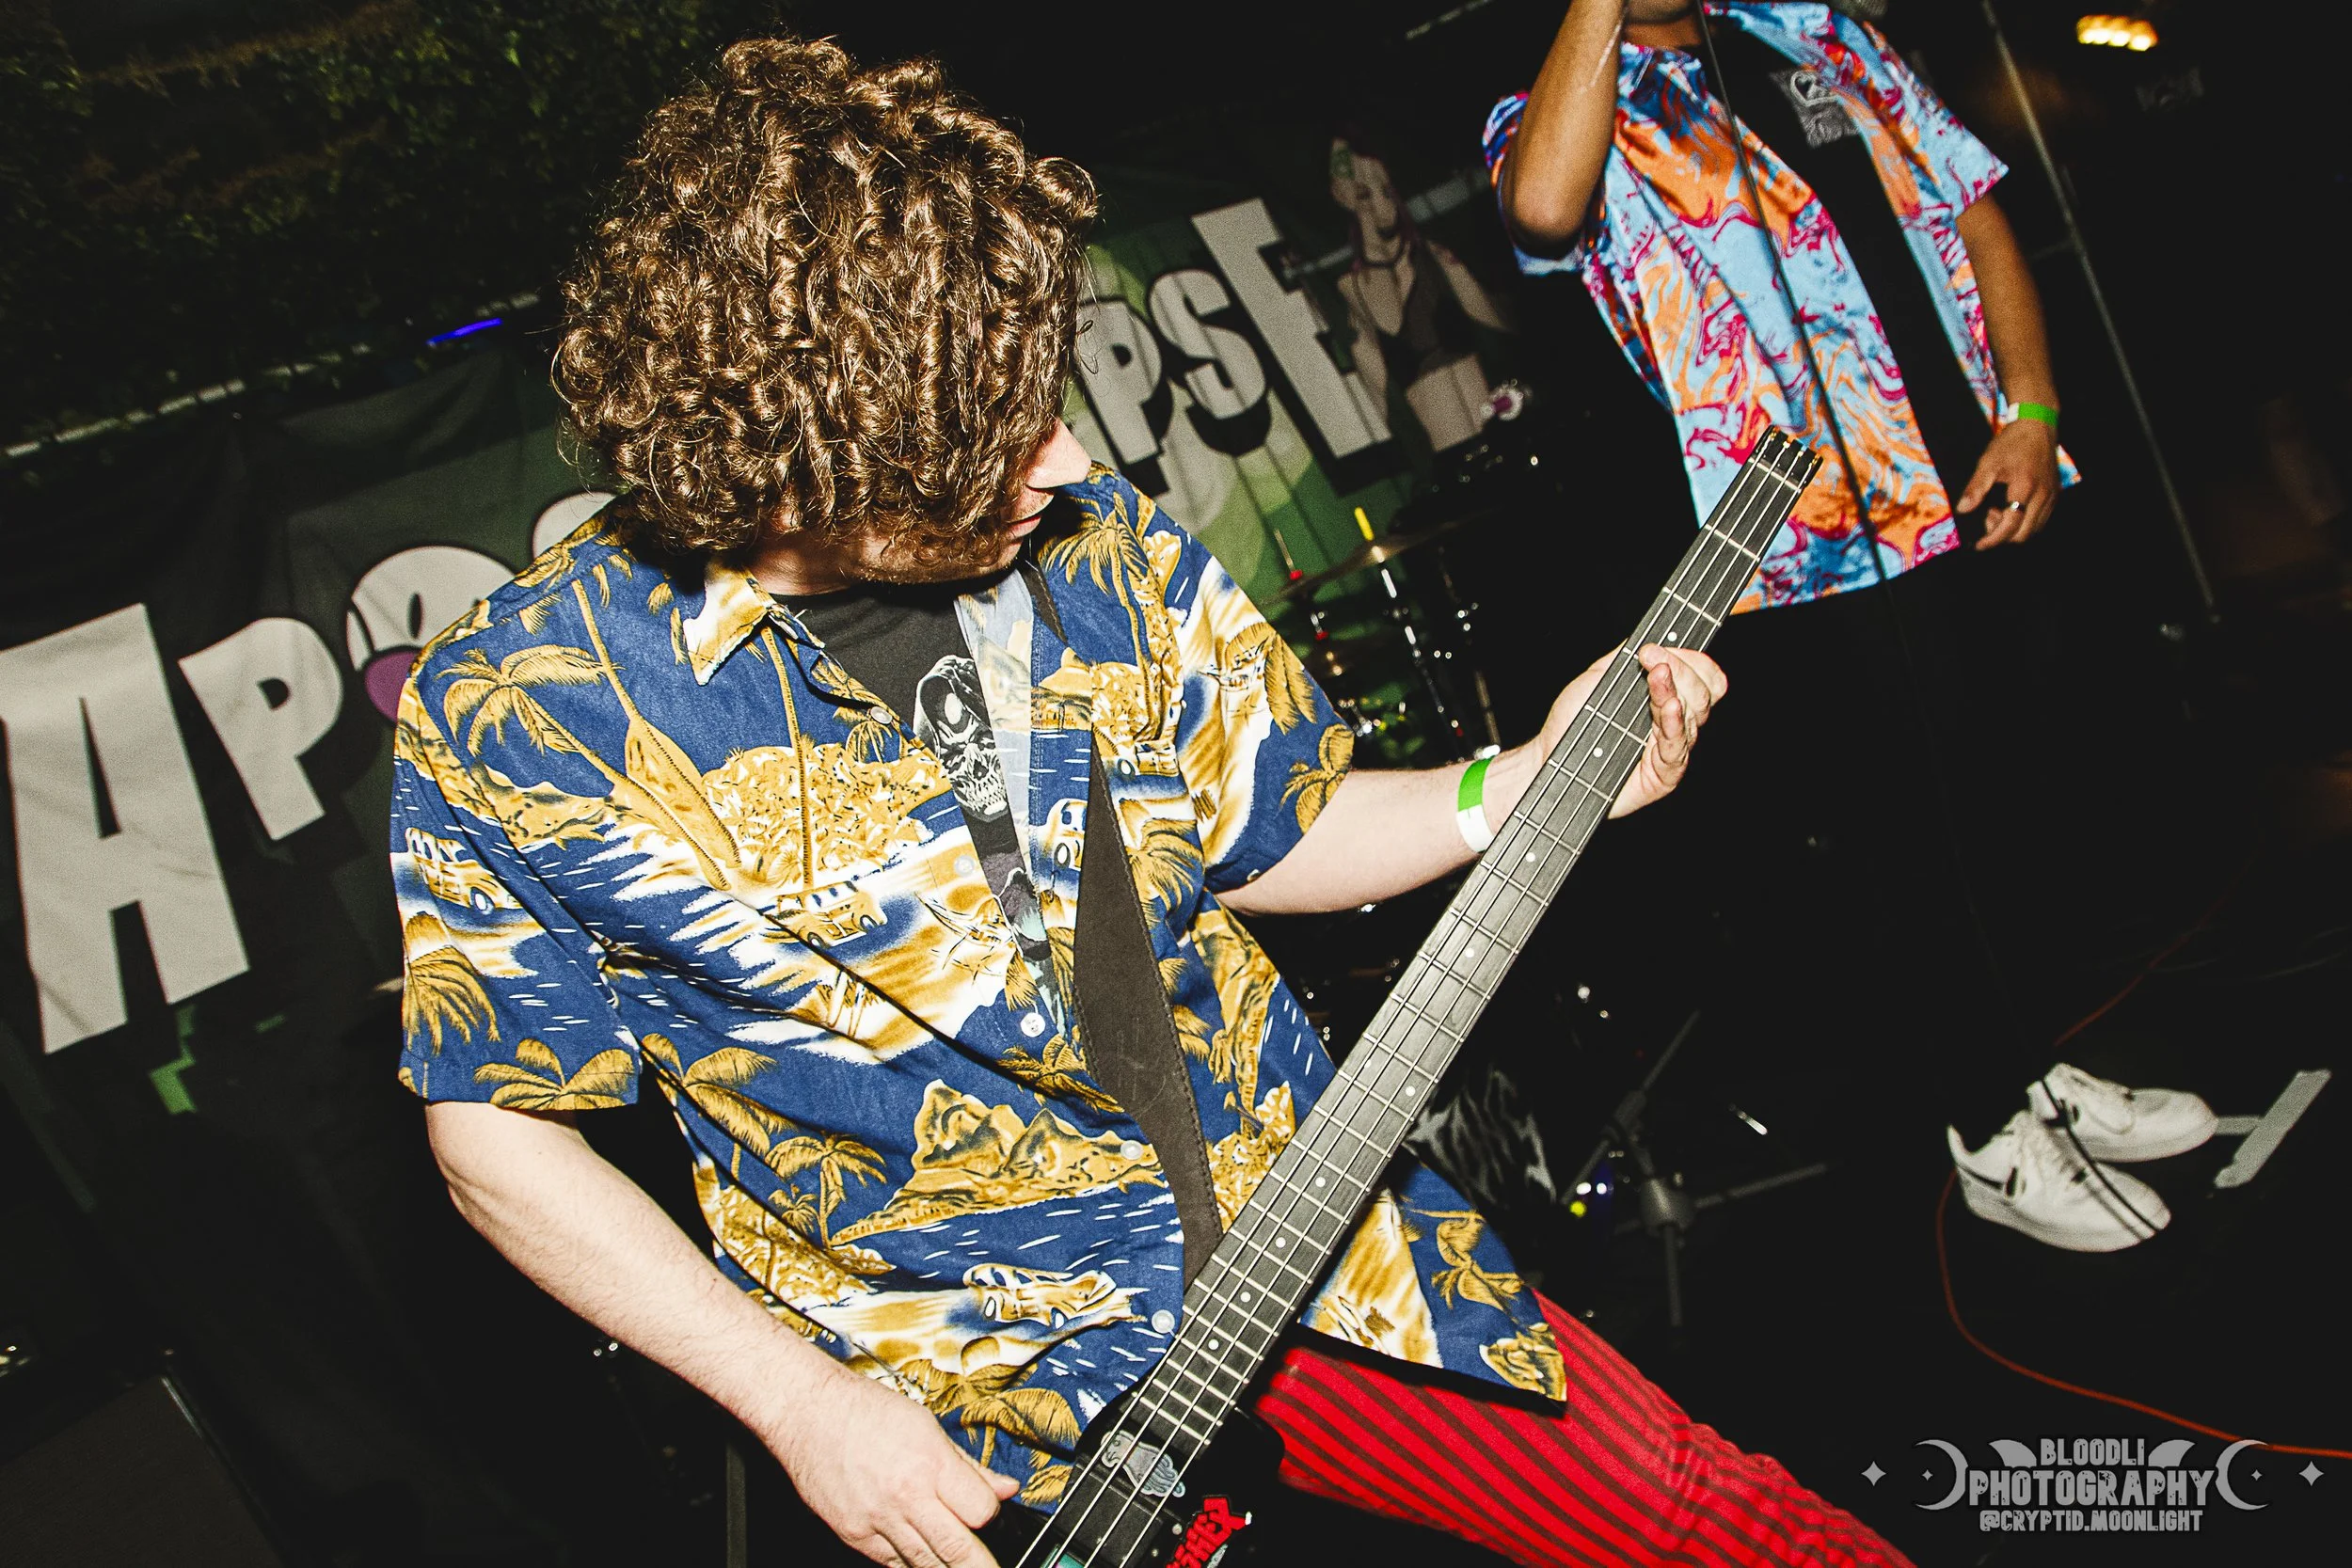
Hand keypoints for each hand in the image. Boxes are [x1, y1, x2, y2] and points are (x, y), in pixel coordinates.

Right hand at [764, 1362, 1018, 1565]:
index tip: (989, 1511)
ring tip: (958, 1562)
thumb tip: (1006, 1490)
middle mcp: (905, 1497)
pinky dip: (911, 1561)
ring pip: (925, 1564)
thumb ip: (969, 1466)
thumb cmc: (865, 1411)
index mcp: (928, 1464)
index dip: (991, 1514)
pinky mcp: (854, 1536)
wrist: (807, 1414)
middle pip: (958, 1550)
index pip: (981, 1512)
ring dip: (945, 1565)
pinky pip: (893, 1563)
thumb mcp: (927, 1426)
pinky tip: (920, 1551)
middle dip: (979, 1564)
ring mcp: (877, 1522)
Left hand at [1507, 644, 1724, 821]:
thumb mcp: (1600, 677)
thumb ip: (1626, 657)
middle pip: (1703, 694)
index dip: (1689, 659)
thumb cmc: (1572, 722)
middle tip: (1652, 658)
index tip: (1654, 649)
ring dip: (1675, 690)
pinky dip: (1675, 724)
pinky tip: (1669, 707)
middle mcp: (1673, 723)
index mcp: (1665, 699)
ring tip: (1657, 675)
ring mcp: (1670, 749)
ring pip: (1693, 718)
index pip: (1702, 676)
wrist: (1549, 755)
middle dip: (1683, 670)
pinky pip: (1677, 748)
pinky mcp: (1663, 775)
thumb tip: (1652, 636)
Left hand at [1957, 417, 2059, 548]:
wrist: (2037, 426)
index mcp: (2025, 488)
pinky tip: (2011, 508)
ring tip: (1997, 511)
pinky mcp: (2054, 494)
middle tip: (1987, 518)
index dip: (1993, 539)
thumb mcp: (1988, 463)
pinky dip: (2024, 522)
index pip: (2010, 526)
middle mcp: (2043, 495)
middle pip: (2024, 534)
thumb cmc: (2012, 442)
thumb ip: (1975, 488)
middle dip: (2002, 535)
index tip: (1979, 545)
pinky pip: (2041, 520)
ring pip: (2034, 529)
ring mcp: (2051, 496)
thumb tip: (1963, 509)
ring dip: (2014, 530)